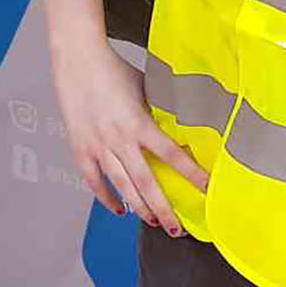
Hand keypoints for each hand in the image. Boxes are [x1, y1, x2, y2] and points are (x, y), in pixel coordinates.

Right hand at [50, 37, 205, 234]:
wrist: (77, 58)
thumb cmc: (113, 68)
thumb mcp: (144, 88)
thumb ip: (158, 111)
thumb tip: (178, 126)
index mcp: (138, 123)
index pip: (171, 155)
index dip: (191, 174)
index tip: (207, 189)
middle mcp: (118, 139)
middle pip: (145, 182)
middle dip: (162, 209)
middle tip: (176, 228)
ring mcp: (97, 145)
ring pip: (120, 186)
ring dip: (137, 207)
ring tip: (151, 221)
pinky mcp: (80, 146)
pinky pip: (93, 180)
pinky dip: (104, 197)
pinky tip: (116, 208)